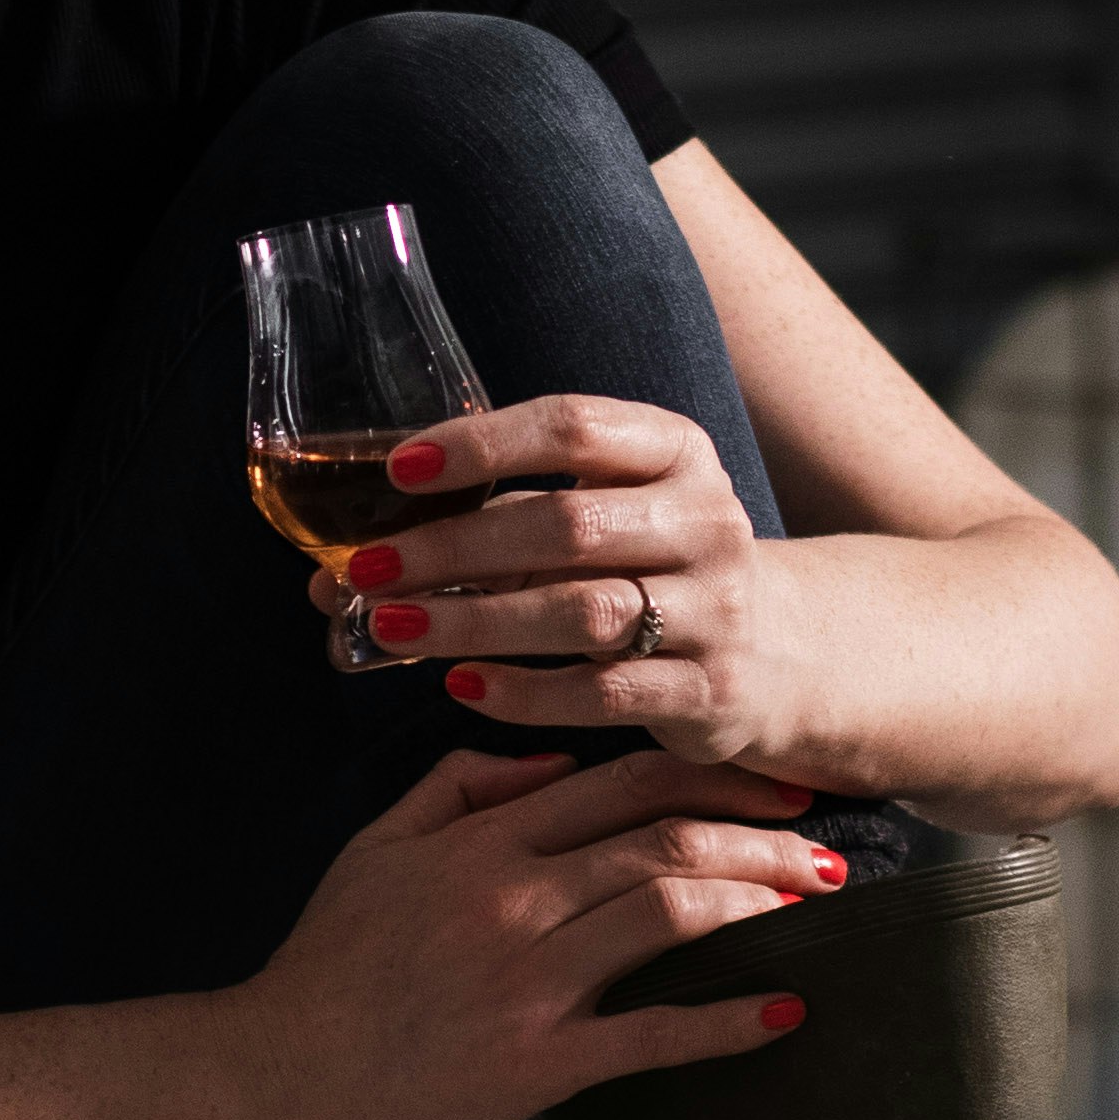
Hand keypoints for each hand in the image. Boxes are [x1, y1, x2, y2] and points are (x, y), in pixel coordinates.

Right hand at [233, 744, 840, 1119]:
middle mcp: (511, 898)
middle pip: (664, 837)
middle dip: (760, 830)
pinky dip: (726, 1023)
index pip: (617, 782)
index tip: (770, 778)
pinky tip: (784, 1012)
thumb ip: (458, 788)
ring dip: (758, 898)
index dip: (708, 773)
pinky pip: (651, 1034)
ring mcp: (527, 981)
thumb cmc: (328, 969)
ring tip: (818, 897)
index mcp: (478, 842)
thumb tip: (548, 760)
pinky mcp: (536, 1063)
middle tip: (825, 836)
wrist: (275, 1076)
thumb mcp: (375, 850)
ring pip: (670, 911)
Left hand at [326, 393, 802, 771]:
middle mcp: (705, 521)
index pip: (574, 426)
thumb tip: (339, 567)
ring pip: (582, 612)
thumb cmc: (650, 568)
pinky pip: (603, 693)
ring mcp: (716, 610)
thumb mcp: (600, 517)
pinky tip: (461, 685)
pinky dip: (523, 693)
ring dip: (475, 620)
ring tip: (393, 627)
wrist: (778, 654)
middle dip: (456, 548)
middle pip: (566, 524)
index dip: (482, 444)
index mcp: (675, 451)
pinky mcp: (710, 692)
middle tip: (370, 568)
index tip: (400, 468)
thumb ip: (489, 526)